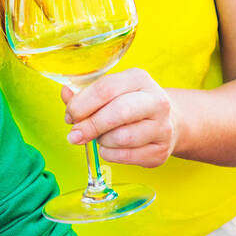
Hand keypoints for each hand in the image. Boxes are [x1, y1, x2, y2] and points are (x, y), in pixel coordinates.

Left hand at [62, 68, 178, 167]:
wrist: (169, 122)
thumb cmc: (132, 105)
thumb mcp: (112, 91)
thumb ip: (86, 94)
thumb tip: (65, 94)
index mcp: (139, 79)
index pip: (106, 88)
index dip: (81, 104)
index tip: (69, 116)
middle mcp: (156, 101)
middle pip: (118, 112)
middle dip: (90, 126)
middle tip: (75, 135)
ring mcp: (162, 127)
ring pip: (121, 138)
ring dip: (102, 141)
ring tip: (100, 137)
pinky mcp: (160, 151)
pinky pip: (125, 156)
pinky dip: (110, 154)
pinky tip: (110, 148)